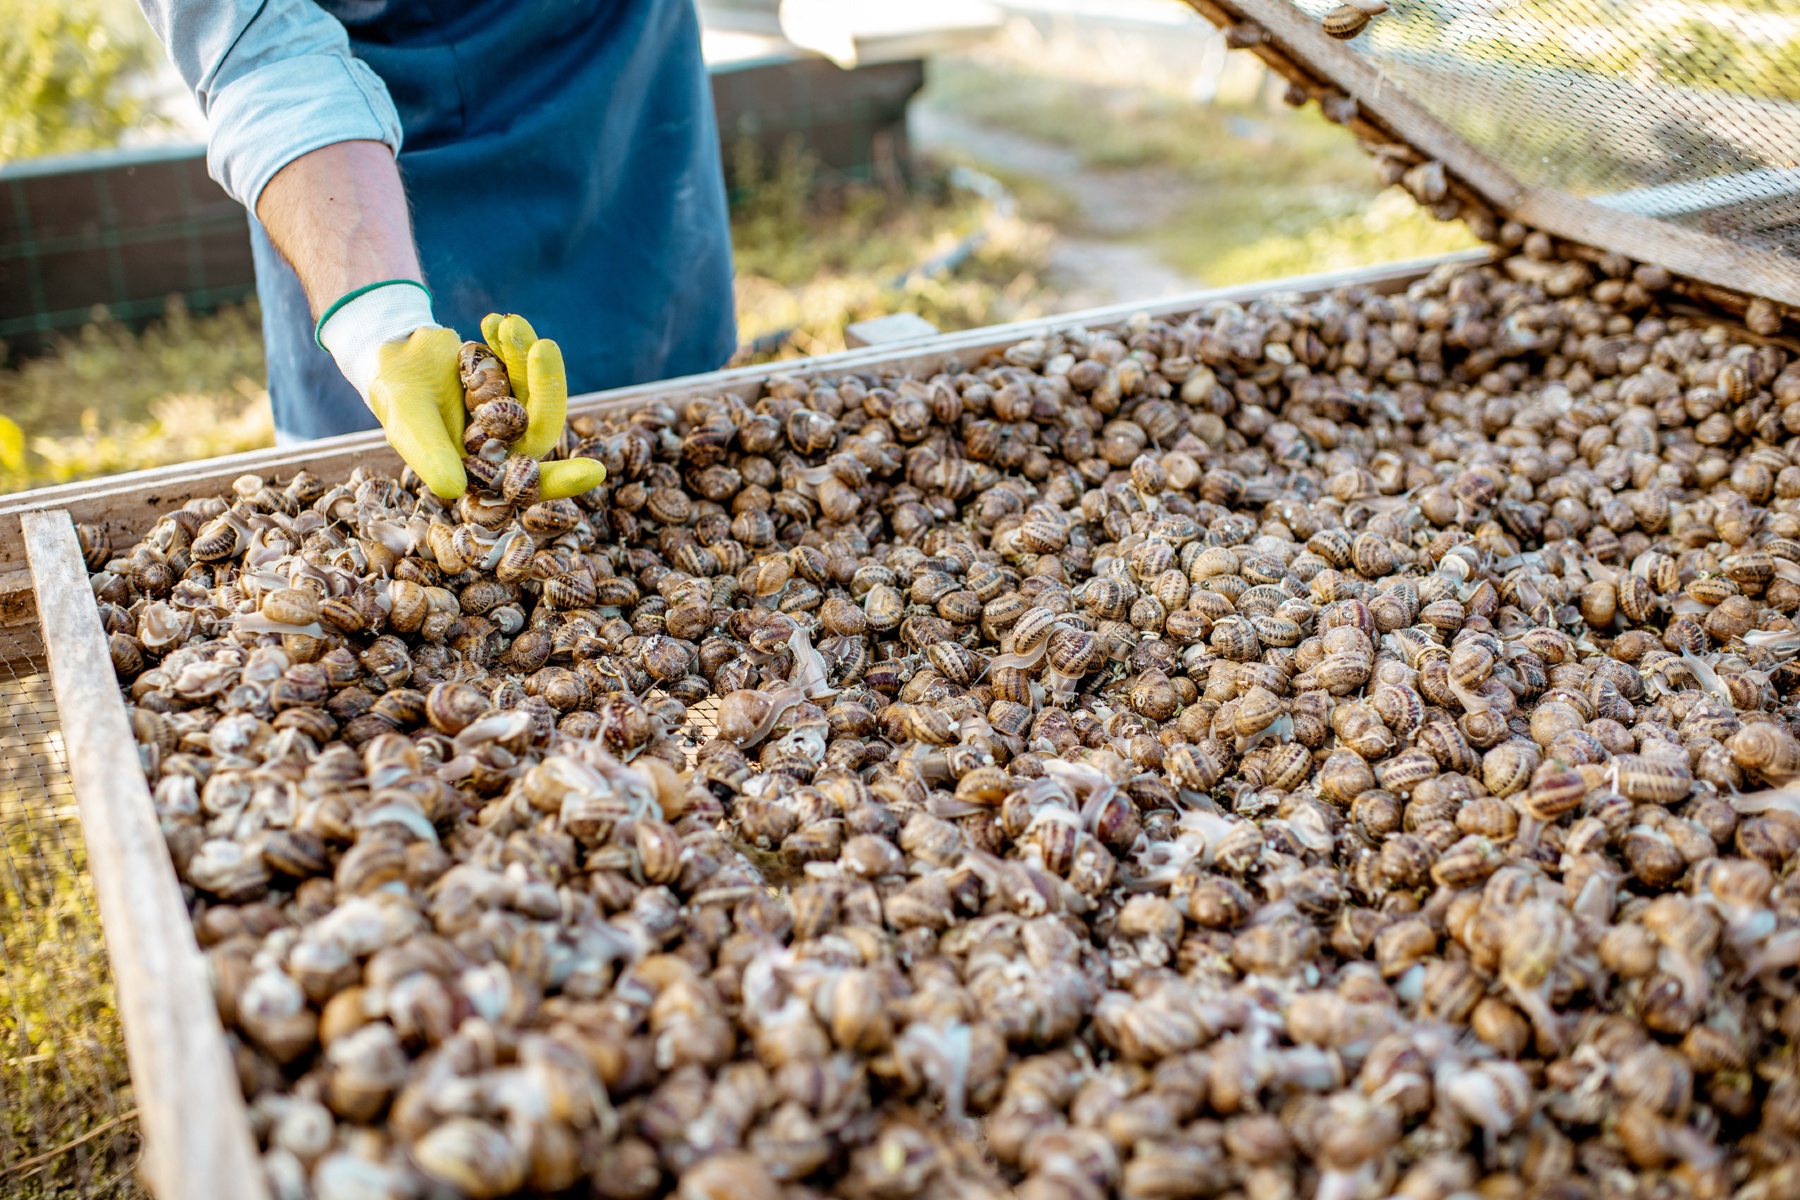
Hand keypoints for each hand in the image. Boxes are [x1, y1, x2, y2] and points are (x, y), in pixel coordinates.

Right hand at [320, 285, 604, 499]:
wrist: (391, 356)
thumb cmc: (396, 398)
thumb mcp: (408, 425)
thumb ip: (430, 456)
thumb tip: (454, 490)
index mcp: (486, 471)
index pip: (529, 484)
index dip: (561, 482)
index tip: (596, 473)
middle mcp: (506, 448)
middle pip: (543, 426)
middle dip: (547, 386)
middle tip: (544, 346)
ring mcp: (513, 414)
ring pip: (538, 391)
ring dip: (527, 355)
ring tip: (507, 323)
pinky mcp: (514, 383)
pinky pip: (527, 365)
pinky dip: (515, 342)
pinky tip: (493, 321)